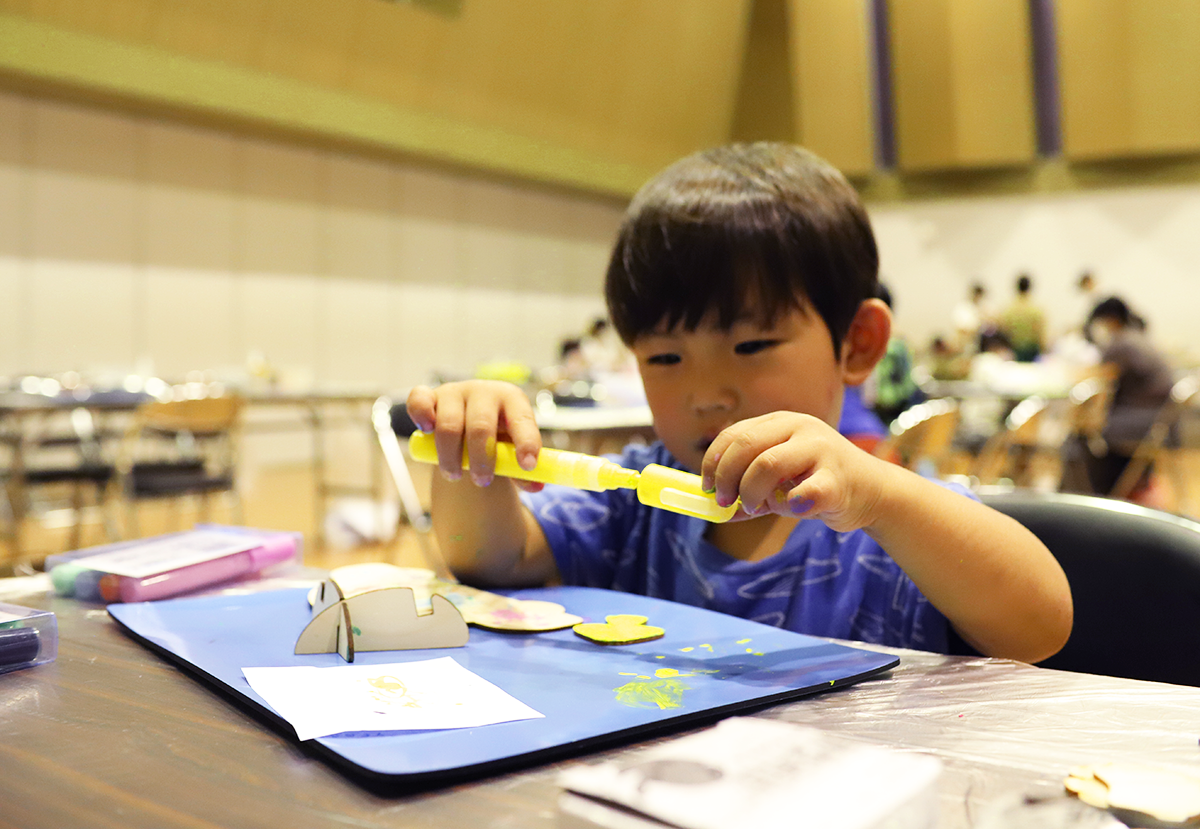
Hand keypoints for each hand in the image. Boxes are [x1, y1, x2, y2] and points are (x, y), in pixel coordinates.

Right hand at [406, 381, 543, 490]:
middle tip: (483, 482)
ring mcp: (455, 391)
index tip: (527, 465)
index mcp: (513, 400)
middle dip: (482, 459)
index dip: (526, 442)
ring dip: (450, 456)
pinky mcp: (430, 396)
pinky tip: (427, 431)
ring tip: (455, 475)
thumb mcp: (513, 449)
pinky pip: (420, 401)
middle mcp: (484, 391)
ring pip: (449, 426)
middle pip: (481, 427)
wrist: (469, 421)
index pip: (522, 419)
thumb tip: (536, 487)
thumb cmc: (497, 436)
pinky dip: (421, 415)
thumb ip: (523, 469)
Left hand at [700, 412, 887, 531]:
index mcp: (782, 422)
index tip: (705, 487)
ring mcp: (821, 449)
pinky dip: (786, 507)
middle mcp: (801, 428)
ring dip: (751, 493)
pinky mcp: (837, 479)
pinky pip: (800, 494)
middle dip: (726, 478)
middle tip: (724, 502)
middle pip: (746, 446)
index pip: (733, 435)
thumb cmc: (818, 483)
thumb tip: (713, 510)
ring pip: (767, 465)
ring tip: (756, 508)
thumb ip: (748, 491)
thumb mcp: (780, 481)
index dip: (712, 462)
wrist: (874, 492)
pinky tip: (792, 509)